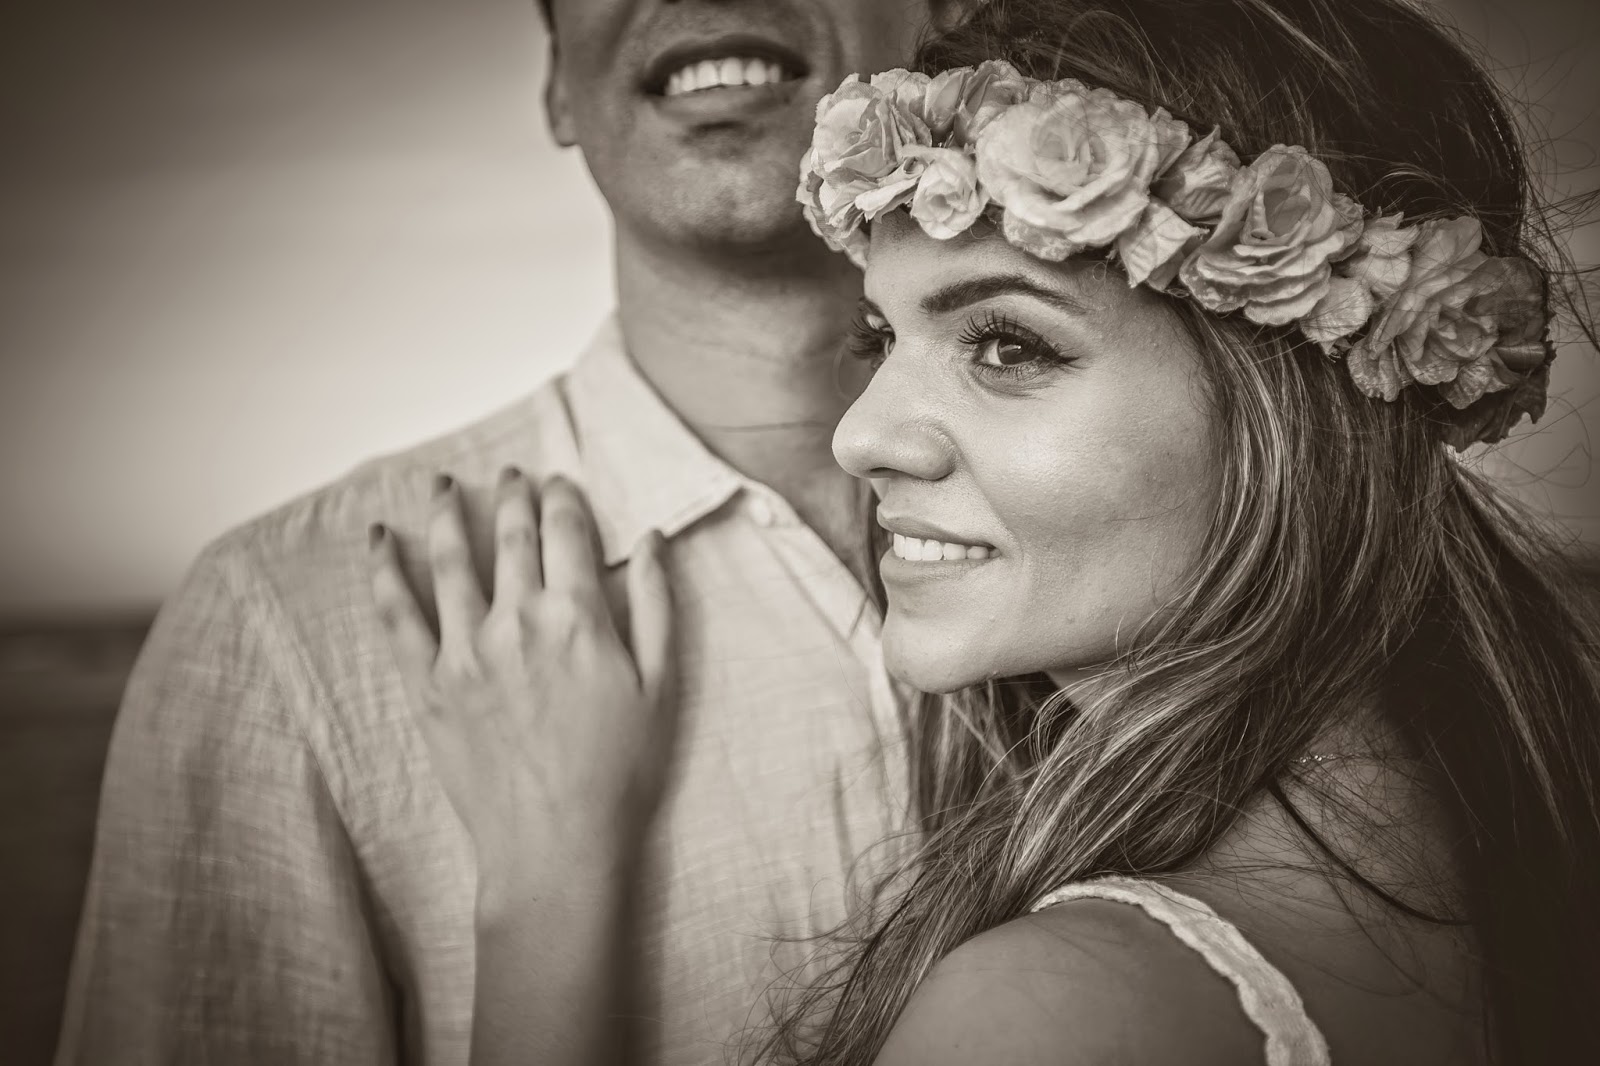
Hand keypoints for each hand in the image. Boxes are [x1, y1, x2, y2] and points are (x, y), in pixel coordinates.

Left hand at [368, 469, 676, 918]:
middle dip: (512, 495)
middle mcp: (517, 620)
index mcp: (577, 616)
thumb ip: (655, 605)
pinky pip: (397, 617)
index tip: (560, 483)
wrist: (555, 842)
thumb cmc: (618, 770)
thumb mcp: (660, 685)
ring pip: (449, 561)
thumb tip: (651, 540)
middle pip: (510, 535)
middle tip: (511, 472)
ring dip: (445, 515)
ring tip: (441, 486)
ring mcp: (465, 650)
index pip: (566, 531)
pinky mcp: (427, 685)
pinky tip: (377, 542)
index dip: (563, 498)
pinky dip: (384, 573)